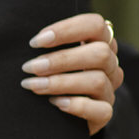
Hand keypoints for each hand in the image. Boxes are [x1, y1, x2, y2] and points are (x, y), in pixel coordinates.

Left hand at [22, 12, 122, 135]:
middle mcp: (109, 65)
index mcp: (98, 42)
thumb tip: (28, 41)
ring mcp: (109, 90)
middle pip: (100, 53)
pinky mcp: (105, 113)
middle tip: (30, 67)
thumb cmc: (44, 73)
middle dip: (61, 60)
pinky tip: (55, 103)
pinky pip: (102, 110)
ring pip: (98, 81)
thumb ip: (44, 44)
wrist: (54, 113)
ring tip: (33, 85)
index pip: (95, 25)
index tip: (34, 42)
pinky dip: (77, 105)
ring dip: (61, 82)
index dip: (67, 30)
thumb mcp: (47, 54)